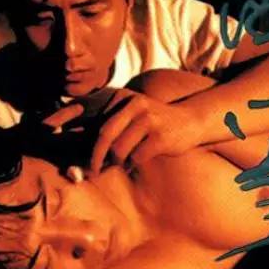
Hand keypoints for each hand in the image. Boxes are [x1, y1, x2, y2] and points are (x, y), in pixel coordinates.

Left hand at [44, 89, 203, 172]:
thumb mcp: (132, 114)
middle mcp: (135, 104)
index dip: (87, 141)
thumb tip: (83, 149)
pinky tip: (136, 162)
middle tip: (92, 171)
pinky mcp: (160, 137)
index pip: (97, 121)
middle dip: (95, 157)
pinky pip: (136, 158)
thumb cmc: (154, 123)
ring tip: (122, 162)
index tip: (76, 153)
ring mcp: (149, 120)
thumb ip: (111, 125)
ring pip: (119, 149)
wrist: (192, 120)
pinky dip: (132, 164)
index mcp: (123, 97)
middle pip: (104, 135)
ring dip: (117, 162)